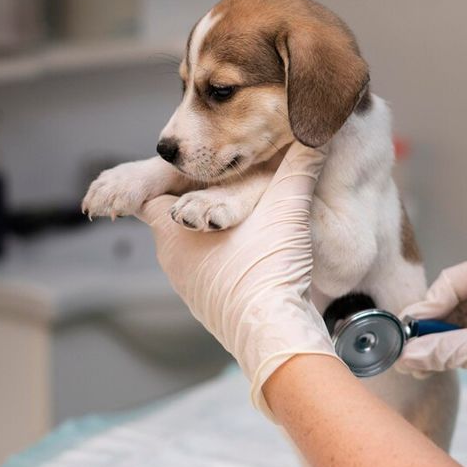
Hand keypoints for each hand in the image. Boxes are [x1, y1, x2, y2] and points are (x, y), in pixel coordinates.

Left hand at [135, 143, 334, 418]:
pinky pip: (210, 272)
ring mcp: (191, 288)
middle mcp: (174, 260)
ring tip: (242, 213)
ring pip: (192, 246)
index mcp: (174, 230)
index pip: (148, 192)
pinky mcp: (211, 308)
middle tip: (224, 177)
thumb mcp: (287, 208)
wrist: (276, 338)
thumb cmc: (268, 274)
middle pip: (174, 217)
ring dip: (211, 229)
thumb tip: (317, 128)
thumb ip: (300, 164)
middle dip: (196, 197)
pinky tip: (252, 250)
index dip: (168, 175)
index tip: (189, 163)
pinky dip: (224, 256)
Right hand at [396, 250, 466, 419]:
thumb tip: (406, 355)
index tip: (406, 333)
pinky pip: (465, 330)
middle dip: (430, 326)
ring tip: (416, 363)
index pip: (451, 282)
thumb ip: (446, 350)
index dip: (427, 309)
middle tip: (406, 351)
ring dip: (436, 339)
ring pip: (455, 316)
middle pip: (450, 298)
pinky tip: (432, 362)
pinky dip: (449, 346)